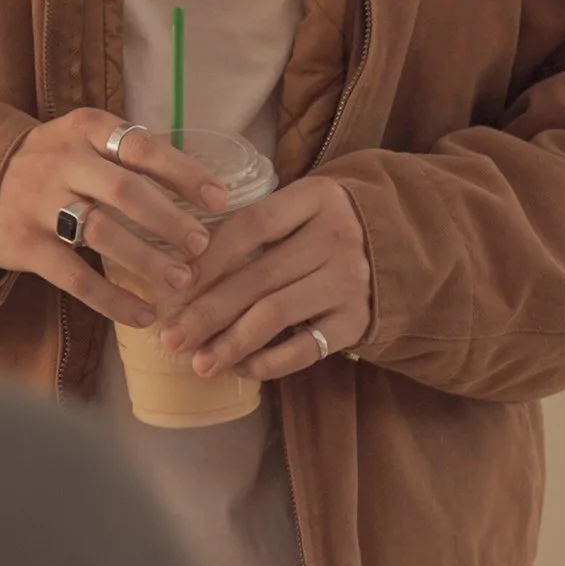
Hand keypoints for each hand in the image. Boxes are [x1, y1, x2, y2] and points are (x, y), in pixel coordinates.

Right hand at [0, 110, 230, 329]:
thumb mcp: (82, 142)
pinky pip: (73, 275)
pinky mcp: (23, 243)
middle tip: (202, 246)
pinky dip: (111, 298)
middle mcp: (63, 161)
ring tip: (181, 281)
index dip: (184, 173)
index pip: (143, 148)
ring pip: (100, 232)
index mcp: (86, 130)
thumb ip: (128, 158)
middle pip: (124, 189)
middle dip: (168, 220)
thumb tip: (201, 189)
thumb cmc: (50, 163)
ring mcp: (39, 202)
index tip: (220, 199)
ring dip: (146, 259)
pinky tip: (142, 314)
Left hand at [160, 172, 373, 389]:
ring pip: (276, 314)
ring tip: (198, 363)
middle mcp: (337, 236)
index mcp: (315, 198)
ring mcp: (349, 280)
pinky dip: (267, 362)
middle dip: (208, 311)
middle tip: (171, 338)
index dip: (210, 256)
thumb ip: (252, 228)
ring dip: (231, 342)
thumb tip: (181, 273)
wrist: (393, 245)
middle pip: (259, 275)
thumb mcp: (297, 209)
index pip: (253, 224)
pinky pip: (304, 349)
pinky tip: (239, 368)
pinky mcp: (356, 320)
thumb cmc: (321, 226)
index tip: (175, 283)